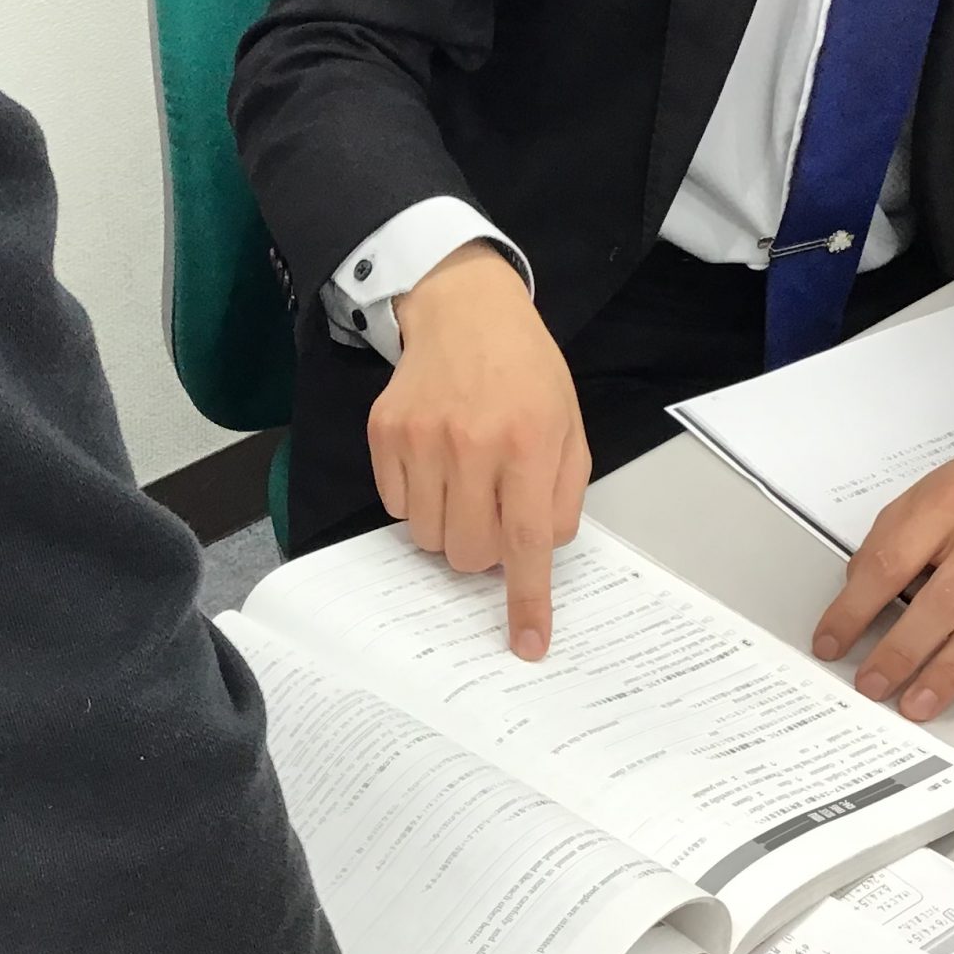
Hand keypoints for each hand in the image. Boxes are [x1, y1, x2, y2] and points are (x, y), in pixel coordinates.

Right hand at [373, 245, 588, 660]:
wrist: (464, 310)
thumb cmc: (525, 371)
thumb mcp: (569, 427)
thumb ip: (561, 495)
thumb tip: (537, 554)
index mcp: (528, 443)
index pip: (527, 541)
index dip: (526, 600)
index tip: (526, 644)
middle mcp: (471, 442)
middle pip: (468, 553)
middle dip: (483, 549)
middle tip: (493, 511)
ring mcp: (421, 438)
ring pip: (428, 538)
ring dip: (450, 526)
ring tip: (464, 480)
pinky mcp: (384, 433)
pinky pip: (396, 507)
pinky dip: (418, 500)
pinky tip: (436, 461)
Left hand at [811, 410, 953, 720]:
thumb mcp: (925, 496)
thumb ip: (889, 542)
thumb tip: (857, 596)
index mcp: (944, 506)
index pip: (890, 562)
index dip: (855, 608)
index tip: (829, 645)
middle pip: (943, 601)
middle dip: (903, 652)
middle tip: (872, 687)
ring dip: (950, 672)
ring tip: (917, 705)